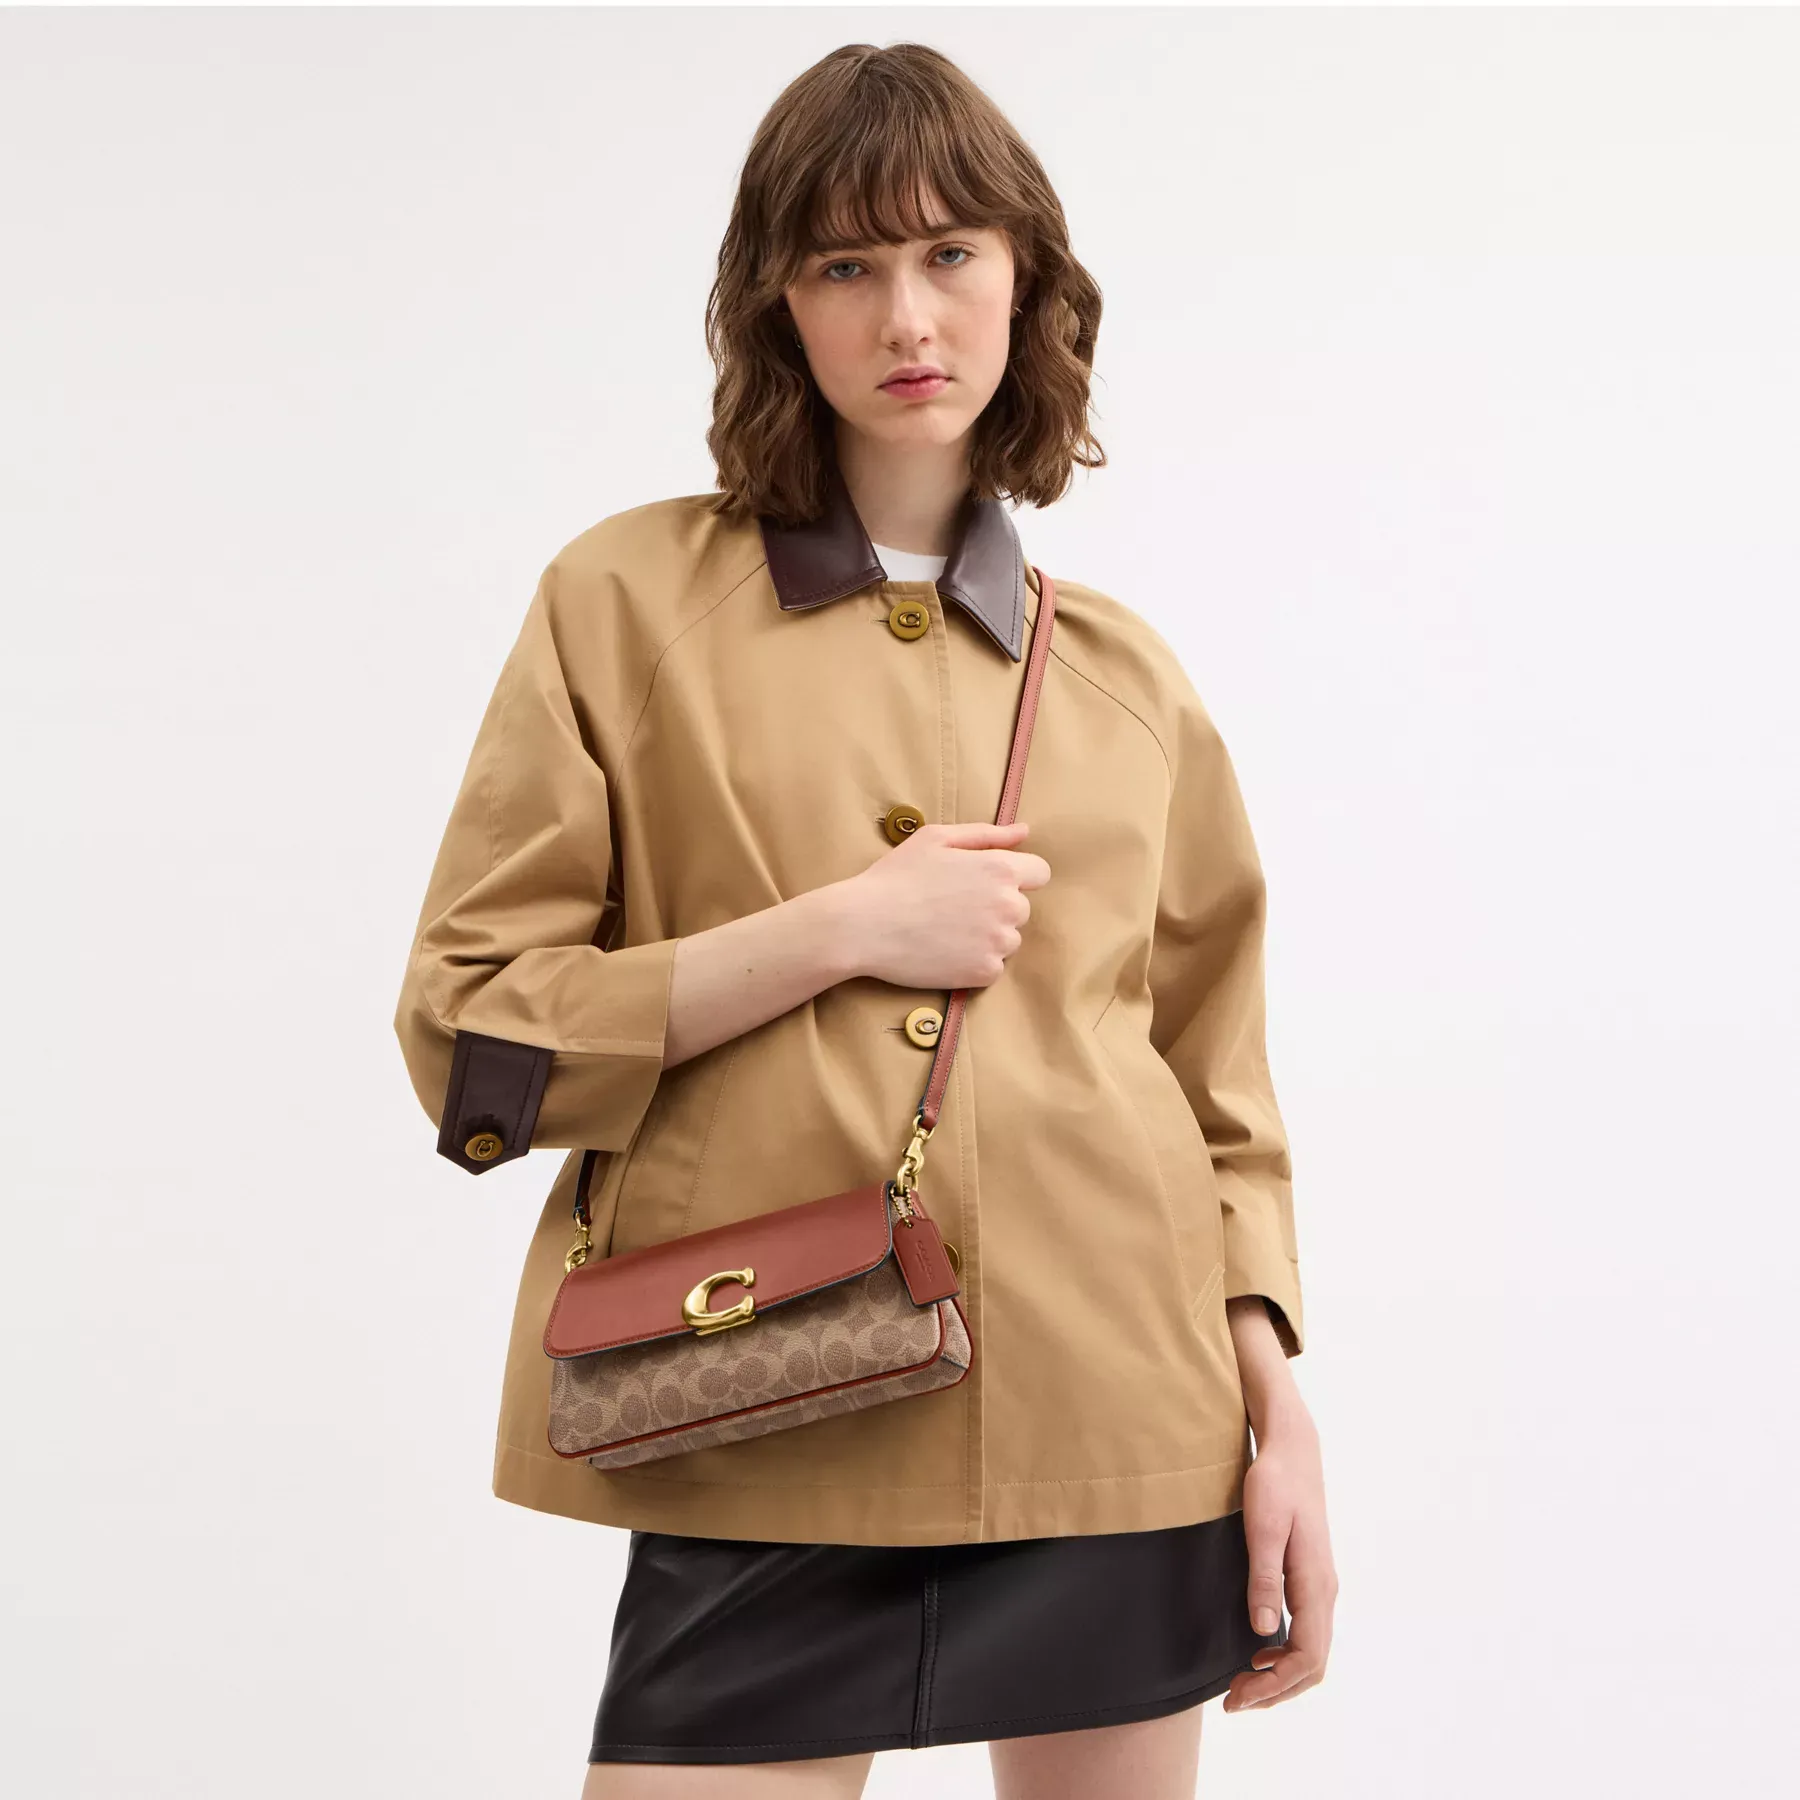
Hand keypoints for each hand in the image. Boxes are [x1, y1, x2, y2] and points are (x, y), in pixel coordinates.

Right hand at [840, 819, 1050, 990]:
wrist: (862, 926)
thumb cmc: (895, 877)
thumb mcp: (936, 839)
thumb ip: (986, 834)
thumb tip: (1023, 832)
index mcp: (1001, 869)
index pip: (1039, 873)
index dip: (1016, 876)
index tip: (985, 884)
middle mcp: (1009, 905)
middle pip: (1022, 909)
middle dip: (996, 908)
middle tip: (953, 908)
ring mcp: (998, 942)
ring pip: (1008, 939)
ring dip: (986, 937)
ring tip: (945, 931)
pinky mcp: (984, 973)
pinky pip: (992, 967)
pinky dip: (973, 963)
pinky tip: (943, 952)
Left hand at [1222, 1406, 1335, 1711]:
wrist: (1292, 1449)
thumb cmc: (1274, 1483)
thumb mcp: (1262, 1527)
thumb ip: (1263, 1578)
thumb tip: (1263, 1630)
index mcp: (1315, 1584)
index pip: (1306, 1656)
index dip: (1273, 1685)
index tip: (1237, 1695)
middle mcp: (1325, 1592)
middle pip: (1312, 1664)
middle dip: (1275, 1691)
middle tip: (1232, 1700)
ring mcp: (1321, 1586)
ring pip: (1311, 1652)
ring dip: (1279, 1677)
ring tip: (1241, 1686)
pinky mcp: (1310, 1579)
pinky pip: (1306, 1634)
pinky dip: (1285, 1657)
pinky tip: (1257, 1654)